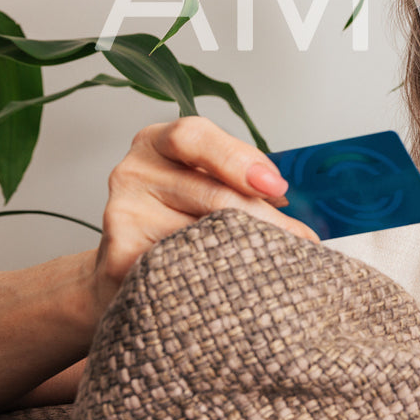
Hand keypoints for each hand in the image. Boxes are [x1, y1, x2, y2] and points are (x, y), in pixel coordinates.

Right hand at [88, 116, 319, 317]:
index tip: (276, 187)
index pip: (193, 137)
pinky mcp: (120, 257)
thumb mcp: (205, 179)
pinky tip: (237, 283)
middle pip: (208, 191)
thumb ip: (238, 175)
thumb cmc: (177, 215)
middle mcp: (133, 172)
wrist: (124, 270)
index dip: (238, 160)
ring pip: (200, 234)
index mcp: (158, 143)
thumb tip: (286, 195)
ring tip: (279, 262)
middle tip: (300, 239)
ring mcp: (122, 214)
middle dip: (263, 218)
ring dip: (247, 250)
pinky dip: (217, 275)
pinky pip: (181, 266)